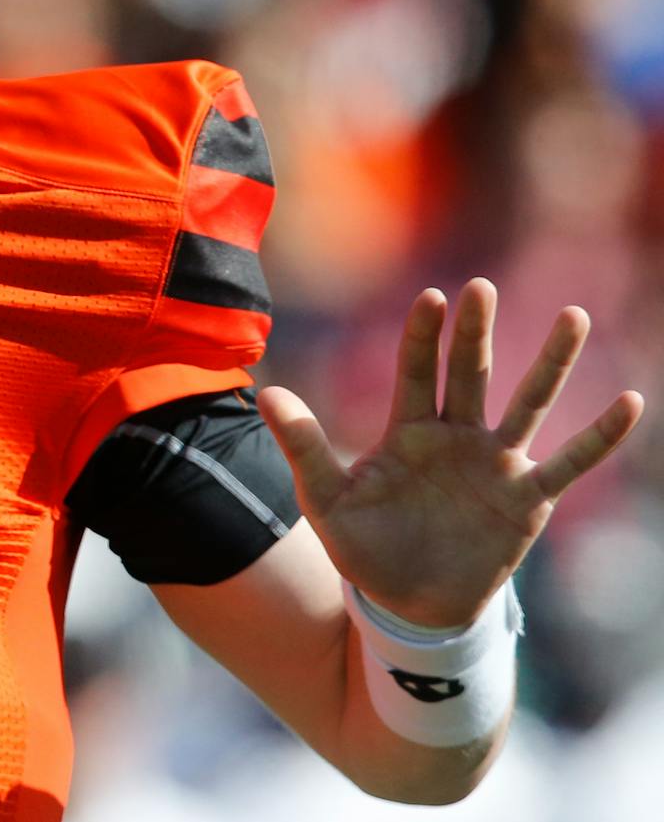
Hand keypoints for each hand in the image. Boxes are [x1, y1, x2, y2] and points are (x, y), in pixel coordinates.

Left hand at [257, 278, 643, 629]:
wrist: (408, 605)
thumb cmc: (363, 548)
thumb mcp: (326, 500)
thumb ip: (304, 446)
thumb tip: (264, 393)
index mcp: (407, 430)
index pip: (416, 371)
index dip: (424, 336)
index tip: (432, 298)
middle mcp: (455, 436)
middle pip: (469, 373)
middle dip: (475, 332)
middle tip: (481, 286)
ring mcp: (496, 464)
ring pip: (528, 403)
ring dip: (551, 362)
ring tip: (573, 315)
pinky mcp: (527, 500)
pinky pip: (569, 463)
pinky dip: (599, 437)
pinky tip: (630, 402)